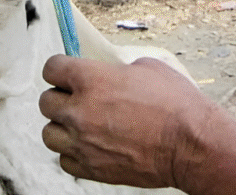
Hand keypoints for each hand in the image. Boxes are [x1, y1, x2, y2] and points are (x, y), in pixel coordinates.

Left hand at [40, 56, 212, 188]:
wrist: (190, 143)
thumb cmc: (176, 104)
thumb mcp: (148, 67)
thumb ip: (118, 70)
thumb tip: (110, 74)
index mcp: (92, 79)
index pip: (52, 68)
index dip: (59, 69)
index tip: (65, 72)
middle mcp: (81, 110)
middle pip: (46, 102)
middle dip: (60, 97)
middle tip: (76, 98)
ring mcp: (83, 142)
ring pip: (49, 134)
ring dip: (62, 127)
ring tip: (81, 125)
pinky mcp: (91, 167)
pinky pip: (64, 160)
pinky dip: (73, 153)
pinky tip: (90, 145)